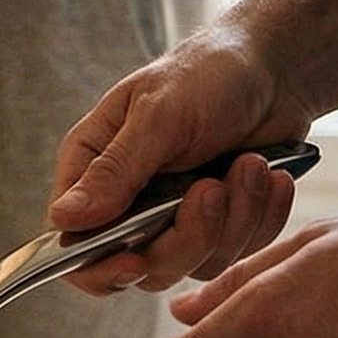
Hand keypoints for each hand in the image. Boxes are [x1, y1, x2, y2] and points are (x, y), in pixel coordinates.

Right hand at [48, 24, 312, 294]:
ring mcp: (175, 218)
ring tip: (252, 165)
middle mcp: (128, 201)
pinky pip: (237, 254)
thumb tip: (64, 218)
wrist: (274, 71)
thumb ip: (114, 170)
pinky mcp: (220, 227)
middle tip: (213, 187)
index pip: (74, 241)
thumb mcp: (157, 115)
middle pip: (142, 264)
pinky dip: (260, 219)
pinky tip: (270, 179)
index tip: (135, 263)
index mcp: (93, 167)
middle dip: (187, 235)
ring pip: (194, 264)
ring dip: (233, 220)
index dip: (97, 266)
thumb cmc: (206, 75)